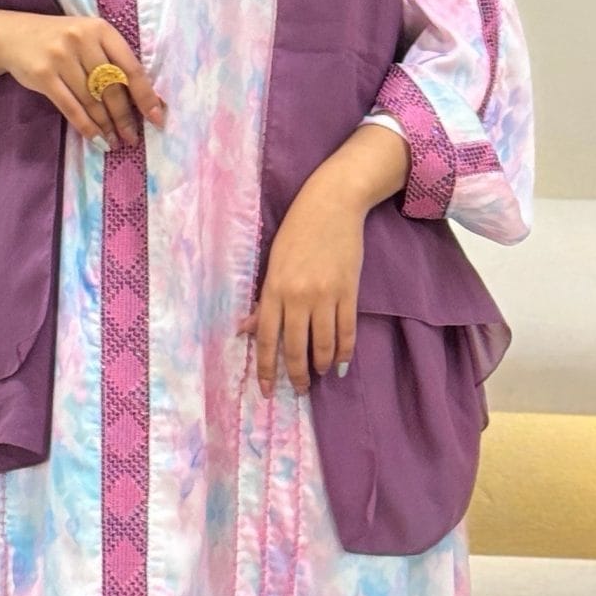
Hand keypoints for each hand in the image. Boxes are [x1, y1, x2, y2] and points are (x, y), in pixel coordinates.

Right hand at [0, 13, 165, 147]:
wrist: (12, 35)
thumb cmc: (60, 41)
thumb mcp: (88, 39)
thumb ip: (113, 61)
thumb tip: (145, 100)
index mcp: (101, 30)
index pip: (131, 68)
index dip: (146, 96)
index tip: (156, 118)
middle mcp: (82, 40)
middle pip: (112, 88)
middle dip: (125, 117)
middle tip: (132, 138)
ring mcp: (61, 57)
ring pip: (91, 100)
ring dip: (106, 125)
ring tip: (115, 142)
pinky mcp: (43, 75)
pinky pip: (70, 107)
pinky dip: (86, 126)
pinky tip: (96, 138)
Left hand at [239, 176, 366, 395]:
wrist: (332, 204)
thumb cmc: (297, 232)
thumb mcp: (273, 263)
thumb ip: (264, 300)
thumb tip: (246, 330)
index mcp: (273, 289)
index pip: (267, 339)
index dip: (266, 370)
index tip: (267, 390)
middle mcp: (297, 296)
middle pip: (295, 348)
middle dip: (296, 375)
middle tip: (299, 389)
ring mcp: (325, 295)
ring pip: (323, 344)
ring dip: (322, 365)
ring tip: (321, 374)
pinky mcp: (349, 291)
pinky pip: (346, 330)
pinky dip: (345, 351)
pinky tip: (342, 362)